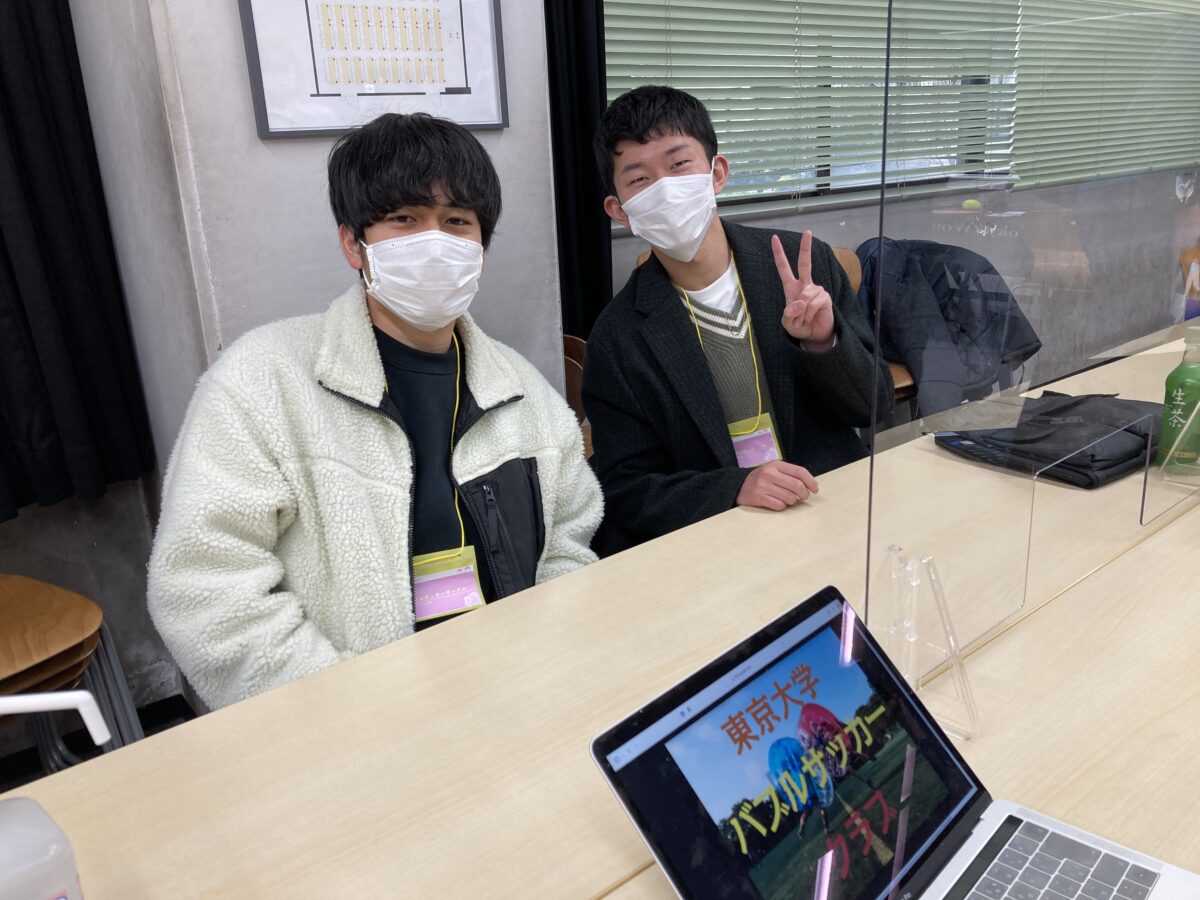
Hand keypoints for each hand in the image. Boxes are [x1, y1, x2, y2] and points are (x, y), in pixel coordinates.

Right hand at [736, 461, 819, 510]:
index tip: (815, 489)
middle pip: (797, 486)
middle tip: (803, 497)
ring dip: (792, 501)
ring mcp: (763, 485)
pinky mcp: (758, 497)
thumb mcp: (774, 470)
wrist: (738, 486)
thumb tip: (810, 486)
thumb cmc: (762, 479)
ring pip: (790, 498)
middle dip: (804, 494)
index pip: (800, 471)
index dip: (811, 481)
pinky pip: (779, 506)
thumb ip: (790, 475)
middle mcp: (769, 473)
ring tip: (786, 499)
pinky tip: (777, 503)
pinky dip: (782, 506)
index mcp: (776, 464)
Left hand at [773, 230, 834, 348]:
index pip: (784, 268)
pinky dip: (809, 313)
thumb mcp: (788, 323)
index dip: (779, 254)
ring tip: (804, 319)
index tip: (775, 238)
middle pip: (805, 263)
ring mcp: (816, 290)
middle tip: (808, 232)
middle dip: (806, 247)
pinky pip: (813, 303)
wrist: (816, 336)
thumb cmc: (800, 326)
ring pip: (804, 297)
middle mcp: (804, 285)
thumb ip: (789, 314)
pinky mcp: (825, 297)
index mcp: (791, 288)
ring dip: (801, 312)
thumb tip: (798, 302)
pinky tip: (812, 317)